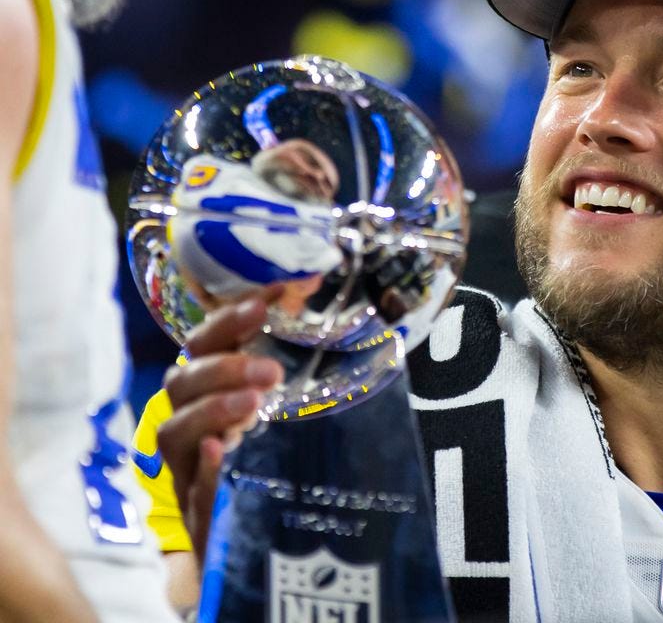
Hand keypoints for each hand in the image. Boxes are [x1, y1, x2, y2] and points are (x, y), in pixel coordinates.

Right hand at [158, 296, 283, 563]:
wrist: (246, 542)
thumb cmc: (264, 462)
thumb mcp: (276, 409)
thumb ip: (282, 366)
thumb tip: (311, 305)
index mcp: (206, 391)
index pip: (206, 343)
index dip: (232, 316)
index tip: (274, 295)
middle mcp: (187, 423)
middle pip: (182, 382)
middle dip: (224, 367)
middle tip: (271, 370)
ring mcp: (185, 466)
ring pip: (175, 430)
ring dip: (213, 409)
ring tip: (255, 404)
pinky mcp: (194, 508)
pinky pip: (189, 485)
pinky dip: (204, 464)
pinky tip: (222, 450)